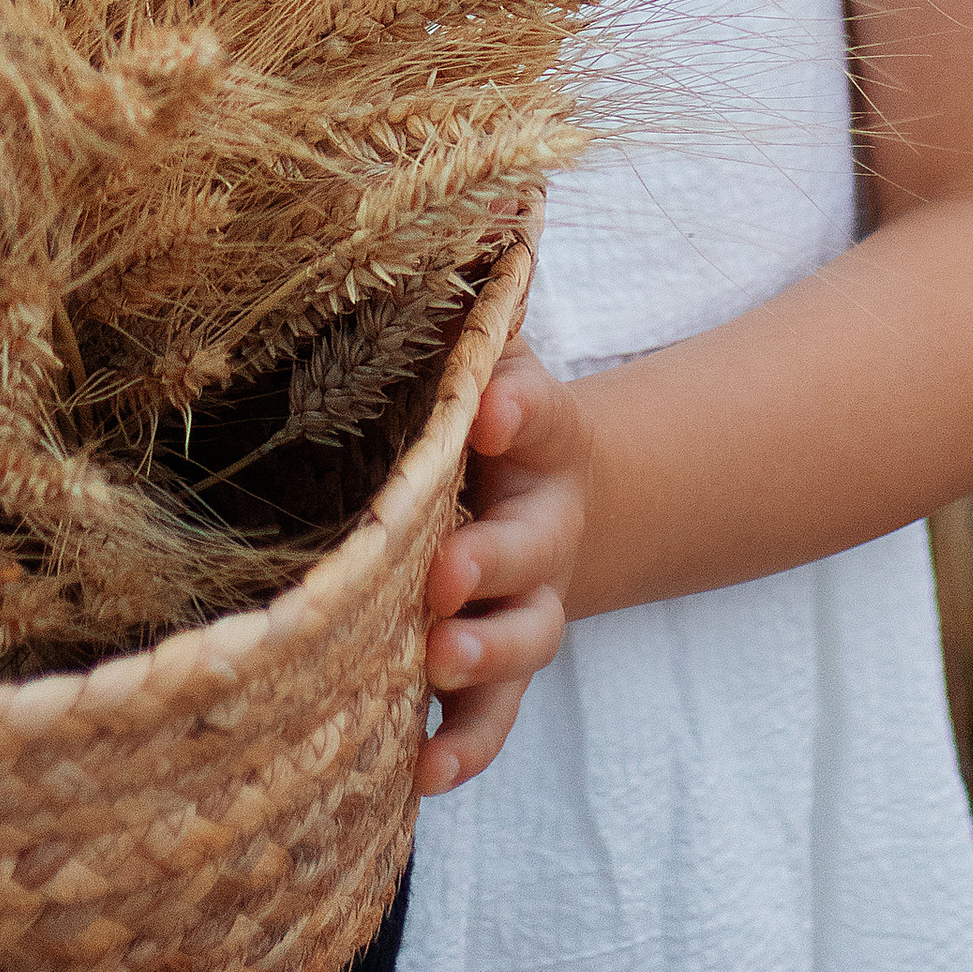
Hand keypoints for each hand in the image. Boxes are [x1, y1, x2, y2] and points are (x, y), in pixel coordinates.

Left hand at [417, 338, 586, 796]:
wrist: (547, 500)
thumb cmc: (485, 414)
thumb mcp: (486, 350)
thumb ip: (477, 295)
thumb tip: (491, 201)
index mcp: (537, 438)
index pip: (539, 411)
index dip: (518, 407)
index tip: (491, 408)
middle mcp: (543, 525)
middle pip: (532, 546)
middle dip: (491, 560)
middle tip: (444, 572)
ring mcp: (527, 604)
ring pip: (525, 638)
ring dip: (483, 654)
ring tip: (437, 661)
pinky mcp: (499, 671)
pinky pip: (493, 716)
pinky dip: (466, 747)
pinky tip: (424, 771)